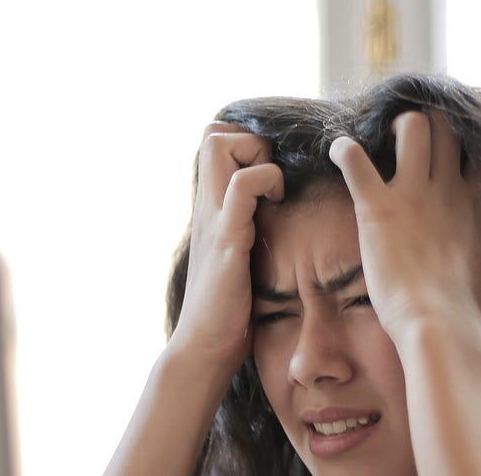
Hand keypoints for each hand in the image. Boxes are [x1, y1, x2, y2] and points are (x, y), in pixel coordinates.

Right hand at [167, 122, 285, 372]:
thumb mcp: (236, 257)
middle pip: (213, 132)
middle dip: (250, 140)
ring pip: (219, 146)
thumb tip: (273, 220)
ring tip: (274, 190)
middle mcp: (207, 206)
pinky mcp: (227, 239)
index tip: (270, 174)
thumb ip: (245, 231)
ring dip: (256, 155)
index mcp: (210, 208)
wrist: (204, 348)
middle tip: (272, 177)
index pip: (214, 141)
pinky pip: (240, 187)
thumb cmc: (227, 310)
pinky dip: (265, 181)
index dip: (245, 143)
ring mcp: (214, 219)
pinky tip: (276, 205)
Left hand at [329, 111, 480, 335]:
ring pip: (413, 126)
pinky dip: (343, 150)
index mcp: (475, 204)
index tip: (455, 149)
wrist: (440, 323)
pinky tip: (338, 151)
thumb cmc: (468, 311)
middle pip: (447, 127)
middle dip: (431, 123)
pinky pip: (355, 159)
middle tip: (412, 138)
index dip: (468, 143)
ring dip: (395, 126)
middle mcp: (447, 189)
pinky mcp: (377, 207)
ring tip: (381, 138)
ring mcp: (412, 194)